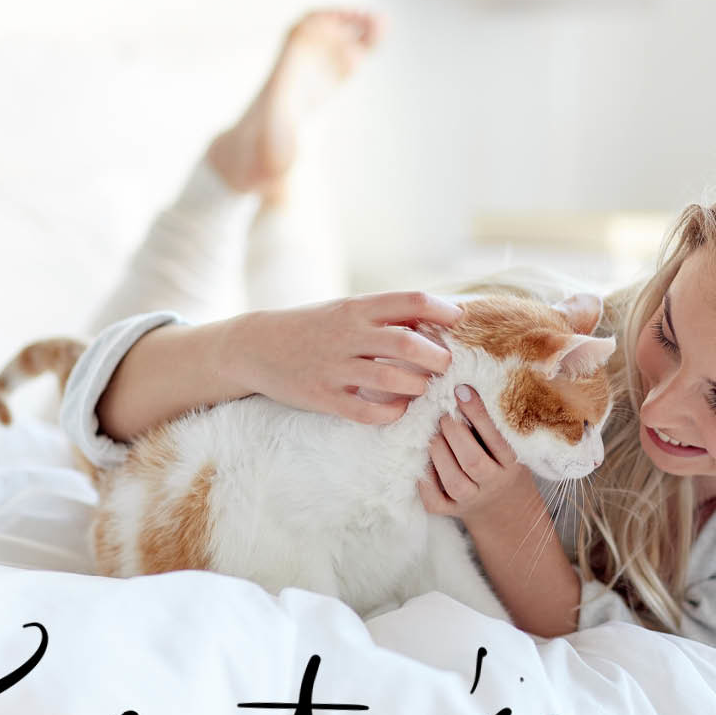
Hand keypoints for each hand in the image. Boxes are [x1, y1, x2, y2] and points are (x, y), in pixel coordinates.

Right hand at [222, 290, 463, 423]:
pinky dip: (391, 413)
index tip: (459, 322)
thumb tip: (437, 315)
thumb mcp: (346, 309)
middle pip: (409, 345)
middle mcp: (348, 335)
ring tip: (421, 387)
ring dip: (418, 386)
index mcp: (357, 308)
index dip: (443, 311)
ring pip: (393, 380)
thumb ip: (386, 314)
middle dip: (437, 358)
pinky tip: (398, 409)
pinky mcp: (323, 397)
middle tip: (445, 364)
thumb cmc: (312, 326)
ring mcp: (335, 368)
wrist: (256, 346)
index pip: (412, 301)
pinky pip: (367, 412)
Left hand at [417, 384, 536, 522]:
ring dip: (438, 451)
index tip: (461, 390)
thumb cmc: (500, 462)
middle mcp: (492, 484)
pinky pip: (434, 499)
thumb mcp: (508, 444)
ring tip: (432, 433)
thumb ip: (494, 423)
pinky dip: (424, 479)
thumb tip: (463, 385)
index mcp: (511, 464)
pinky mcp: (450, 510)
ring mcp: (471, 500)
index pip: (496, 438)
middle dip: (454, 432)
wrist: (503, 507)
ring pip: (453, 480)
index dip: (478, 414)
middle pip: (473, 461)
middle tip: (443, 412)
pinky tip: (422, 459)